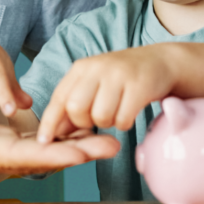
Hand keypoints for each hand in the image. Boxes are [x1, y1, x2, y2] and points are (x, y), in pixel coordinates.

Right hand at [0, 84, 119, 179]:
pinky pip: (26, 142)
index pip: (11, 154)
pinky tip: (75, 130)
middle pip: (34, 157)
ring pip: (35, 151)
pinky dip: (52, 138)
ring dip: (70, 146)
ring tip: (106, 138)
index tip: (81, 151)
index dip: (47, 153)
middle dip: (73, 152)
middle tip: (112, 144)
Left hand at [37, 45, 176, 142]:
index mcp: (82, 68)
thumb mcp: (95, 83)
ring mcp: (119, 75)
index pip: (59, 97)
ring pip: (100, 116)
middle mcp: (97, 68)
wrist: (160, 62)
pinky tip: (129, 112)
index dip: (50, 122)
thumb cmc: (122, 78)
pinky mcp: (139, 86)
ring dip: (107, 123)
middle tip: (97, 119)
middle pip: (76, 108)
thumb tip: (54, 132)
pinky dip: (124, 123)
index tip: (43, 142)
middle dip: (84, 123)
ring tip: (116, 112)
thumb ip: (74, 103)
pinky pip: (122, 120)